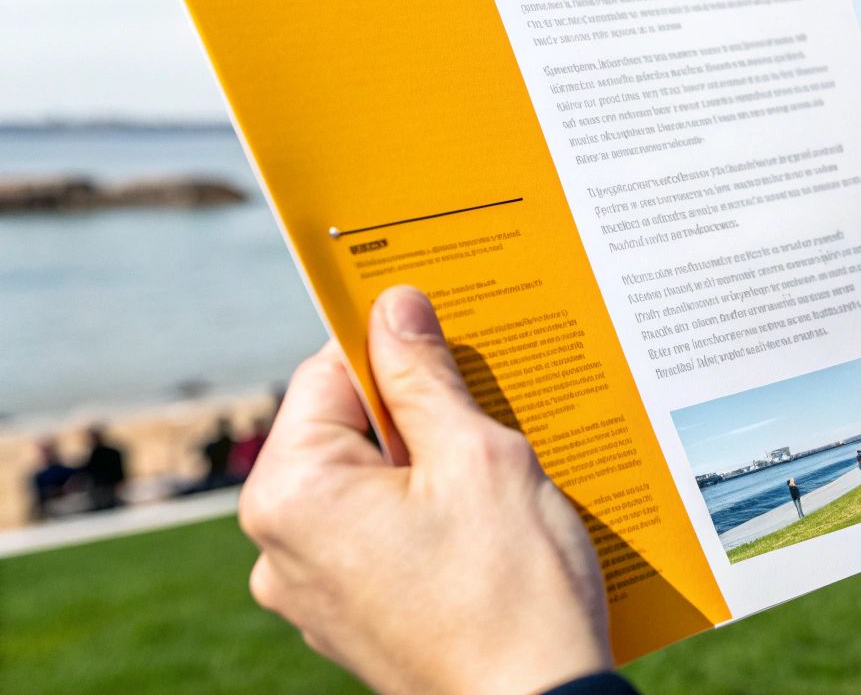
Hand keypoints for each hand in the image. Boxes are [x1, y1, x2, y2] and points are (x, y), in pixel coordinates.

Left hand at [240, 286, 611, 694]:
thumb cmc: (511, 589)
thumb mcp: (479, 457)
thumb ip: (426, 377)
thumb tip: (395, 306)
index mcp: (293, 494)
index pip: (330, 373)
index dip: (396, 344)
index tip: (455, 332)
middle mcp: (280, 548)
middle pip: (350, 432)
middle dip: (423, 411)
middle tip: (496, 406)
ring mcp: (314, 593)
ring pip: (374, 487)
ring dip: (435, 465)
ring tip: (507, 472)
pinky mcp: (354, 623)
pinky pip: (386, 539)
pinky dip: (434, 517)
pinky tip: (496, 522)